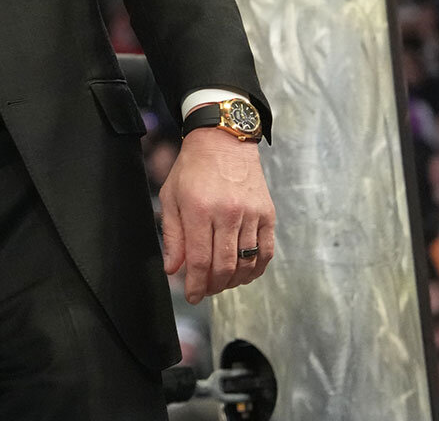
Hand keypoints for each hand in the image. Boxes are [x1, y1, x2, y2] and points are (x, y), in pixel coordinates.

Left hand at [159, 128, 274, 303]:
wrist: (223, 141)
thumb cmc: (192, 169)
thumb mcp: (170, 197)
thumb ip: (172, 235)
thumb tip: (173, 269)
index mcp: (199, 210)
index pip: (199, 260)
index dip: (194, 284)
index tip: (191, 296)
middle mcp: (228, 213)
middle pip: (224, 266)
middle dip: (213, 286)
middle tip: (204, 291)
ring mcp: (251, 214)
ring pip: (246, 262)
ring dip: (234, 281)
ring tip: (221, 283)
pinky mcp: (267, 214)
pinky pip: (265, 251)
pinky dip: (256, 268)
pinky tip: (244, 274)